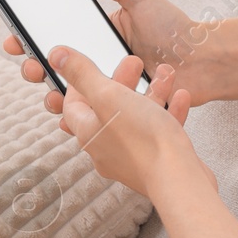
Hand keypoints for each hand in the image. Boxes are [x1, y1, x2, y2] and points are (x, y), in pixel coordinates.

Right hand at [4, 0, 216, 113]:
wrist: (205, 63)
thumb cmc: (175, 28)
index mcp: (99, 34)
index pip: (58, 36)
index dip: (31, 39)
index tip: (14, 38)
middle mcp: (100, 61)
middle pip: (57, 68)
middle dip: (34, 68)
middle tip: (29, 67)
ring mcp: (109, 86)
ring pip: (70, 95)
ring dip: (53, 96)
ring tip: (52, 94)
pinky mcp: (121, 109)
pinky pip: (93, 117)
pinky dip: (77, 119)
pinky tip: (70, 116)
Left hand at [49, 45, 214, 199]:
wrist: (179, 180)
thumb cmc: (144, 142)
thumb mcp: (108, 96)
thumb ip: (83, 74)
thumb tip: (56, 56)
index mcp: (89, 133)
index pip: (73, 106)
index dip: (80, 83)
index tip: (92, 67)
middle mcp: (107, 148)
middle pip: (108, 108)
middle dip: (122, 81)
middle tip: (133, 63)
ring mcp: (132, 156)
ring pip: (137, 117)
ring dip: (151, 92)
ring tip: (164, 73)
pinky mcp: (157, 160)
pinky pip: (159, 131)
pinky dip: (168, 111)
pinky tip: (180, 97)